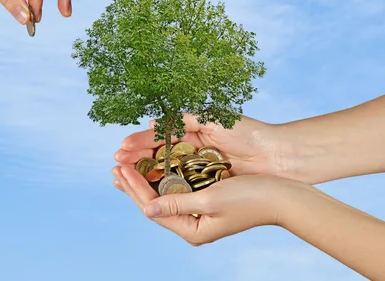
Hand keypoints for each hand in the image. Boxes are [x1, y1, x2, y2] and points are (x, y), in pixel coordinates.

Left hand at [112, 165, 295, 244]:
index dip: (134, 187)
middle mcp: (192, 224)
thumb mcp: (210, 200)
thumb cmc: (250, 198)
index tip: (119, 169)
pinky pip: (177, 188)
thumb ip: (177, 204)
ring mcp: (199, 212)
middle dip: (133, 184)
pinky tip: (152, 167)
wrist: (282, 197)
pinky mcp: (206, 200)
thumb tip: (147, 209)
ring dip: (145, 179)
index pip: (152, 207)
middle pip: (154, 202)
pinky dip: (162, 176)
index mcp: (192, 230)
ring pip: (163, 194)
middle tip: (115, 167)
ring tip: (125, 168)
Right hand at [115, 113, 290, 178]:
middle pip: (158, 156)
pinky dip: (164, 186)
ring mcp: (199, 169)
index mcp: (193, 132)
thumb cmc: (250, 133)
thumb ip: (184, 120)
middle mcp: (193, 151)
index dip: (140, 142)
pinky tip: (147, 187)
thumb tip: (152, 123)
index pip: (159, 138)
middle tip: (117, 163)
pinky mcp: (208, 185)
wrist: (280, 156)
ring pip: (166, 172)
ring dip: (145, 174)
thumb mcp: (214, 119)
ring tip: (124, 175)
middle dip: (136, 159)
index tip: (122, 148)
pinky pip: (181, 185)